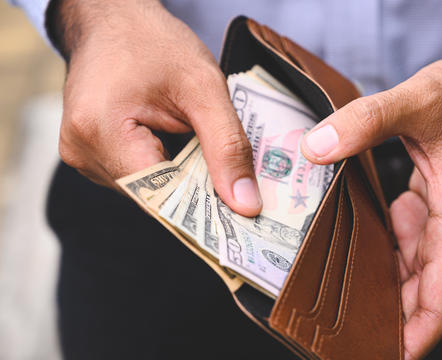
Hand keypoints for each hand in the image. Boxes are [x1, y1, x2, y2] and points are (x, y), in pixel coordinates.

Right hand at [52, 0, 260, 215]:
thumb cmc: (154, 42)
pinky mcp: (90, 153)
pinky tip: (182, 148)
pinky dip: (166, 170)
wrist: (113, 17)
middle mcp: (81, 151)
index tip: (242, 213)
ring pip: (147, 192)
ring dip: (182, 180)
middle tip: (237, 185)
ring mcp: (81, 154)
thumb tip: (245, 204)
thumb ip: (227, 146)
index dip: (204, 208)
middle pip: (153, 197)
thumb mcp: (204, 88)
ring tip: (204, 154)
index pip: (160, 196)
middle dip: (197, 192)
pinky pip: (137, 178)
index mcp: (100, 131)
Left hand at [301, 27, 441, 358]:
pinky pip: (408, 243)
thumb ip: (365, 122)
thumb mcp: (419, 99)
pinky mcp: (437, 209)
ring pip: (412, 270)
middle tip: (336, 329)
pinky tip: (351, 240)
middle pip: (420, 294)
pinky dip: (382, 248)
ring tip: (331, 290)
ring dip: (379, 283)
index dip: (415, 337)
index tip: (385, 356)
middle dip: (385, 317)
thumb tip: (314, 148)